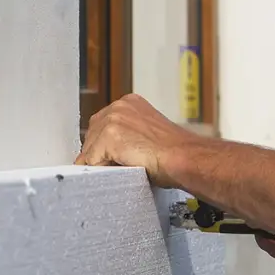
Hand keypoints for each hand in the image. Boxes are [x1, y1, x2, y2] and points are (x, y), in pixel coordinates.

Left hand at [74, 93, 198, 187]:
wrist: (184, 158)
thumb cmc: (173, 154)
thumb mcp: (146, 137)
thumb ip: (126, 138)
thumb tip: (106, 154)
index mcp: (129, 103)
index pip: (101, 127)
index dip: (103, 147)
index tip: (110, 160)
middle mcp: (119, 106)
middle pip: (91, 136)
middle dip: (98, 155)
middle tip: (116, 168)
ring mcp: (113, 119)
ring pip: (89, 150)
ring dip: (100, 164)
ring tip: (123, 170)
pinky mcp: (110, 135)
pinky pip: (91, 160)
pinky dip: (100, 171)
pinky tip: (119, 171)